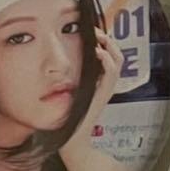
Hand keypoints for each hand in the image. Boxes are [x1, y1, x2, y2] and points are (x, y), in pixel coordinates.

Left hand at [61, 28, 123, 156]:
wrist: (71, 140)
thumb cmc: (65, 120)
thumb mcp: (65, 94)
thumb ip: (64, 81)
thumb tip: (51, 65)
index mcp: (97, 83)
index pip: (107, 57)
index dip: (103, 43)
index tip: (91, 32)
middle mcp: (104, 85)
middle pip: (117, 56)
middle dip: (108, 40)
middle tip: (95, 30)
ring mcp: (105, 90)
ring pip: (118, 61)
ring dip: (110, 45)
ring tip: (99, 37)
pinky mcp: (103, 94)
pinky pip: (112, 73)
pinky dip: (107, 59)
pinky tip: (97, 51)